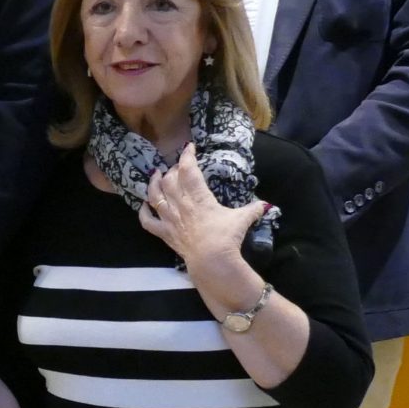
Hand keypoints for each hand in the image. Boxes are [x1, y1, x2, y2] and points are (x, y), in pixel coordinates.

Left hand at [138, 146, 265, 277]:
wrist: (211, 261)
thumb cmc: (226, 237)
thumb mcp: (242, 219)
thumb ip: (252, 209)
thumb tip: (265, 205)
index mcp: (198, 197)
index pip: (189, 170)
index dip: (187, 156)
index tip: (188, 147)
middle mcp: (181, 205)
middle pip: (170, 180)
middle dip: (173, 170)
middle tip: (179, 167)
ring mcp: (170, 219)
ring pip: (155, 196)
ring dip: (154, 183)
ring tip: (156, 175)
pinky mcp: (164, 234)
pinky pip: (147, 221)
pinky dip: (143, 212)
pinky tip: (144, 205)